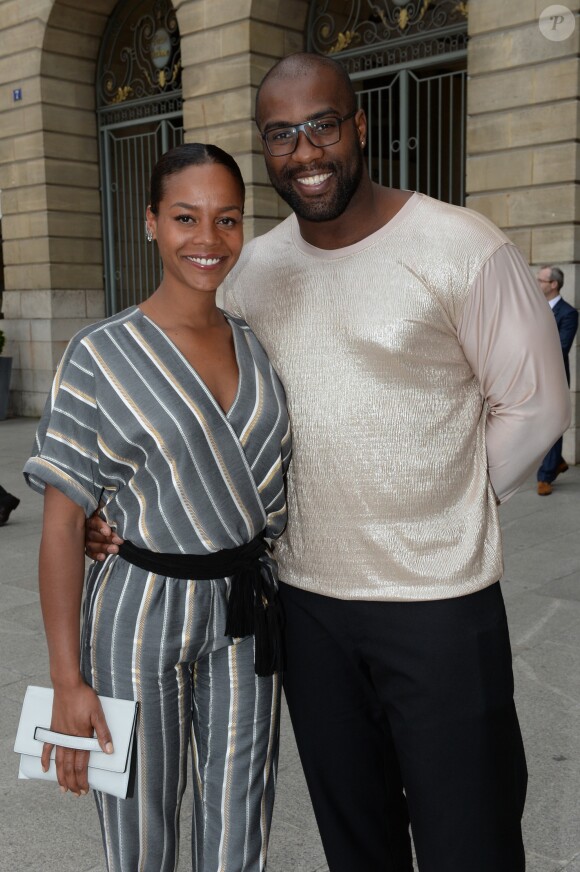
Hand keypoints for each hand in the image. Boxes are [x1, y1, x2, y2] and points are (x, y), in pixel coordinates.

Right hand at [41, 682, 113, 796]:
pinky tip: (44, 769)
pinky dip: (45, 759)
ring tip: (63, 788)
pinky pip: (47, 748)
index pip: (82, 765)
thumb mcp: (98, 714)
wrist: (68, 686)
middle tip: (75, 794)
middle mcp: (69, 740)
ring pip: (59, 762)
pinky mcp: (53, 730)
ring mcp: (59, 736)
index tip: (85, 789)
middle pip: (70, 767)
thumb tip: (110, 750)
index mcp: (81, 738)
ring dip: (61, 776)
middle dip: (73, 782)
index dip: (83, 779)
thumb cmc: (85, 698)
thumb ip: (103, 733)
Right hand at [85, 511, 122, 560]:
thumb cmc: (113, 516)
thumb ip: (111, 510)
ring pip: (91, 544)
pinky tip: (103, 557)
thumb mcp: (110, 510)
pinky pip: (89, 553)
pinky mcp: (88, 548)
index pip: (94, 522)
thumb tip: (115, 507)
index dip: (100, 526)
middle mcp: (87, 528)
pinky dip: (96, 555)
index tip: (108, 532)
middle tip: (119, 541)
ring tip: (115, 549)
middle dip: (107, 539)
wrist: (115, 523)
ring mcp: (86, 538)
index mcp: (92, 516)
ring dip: (103, 547)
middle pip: (93, 534)